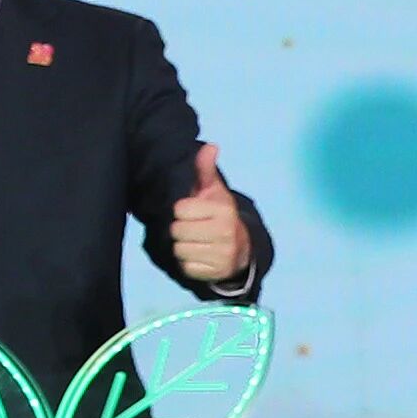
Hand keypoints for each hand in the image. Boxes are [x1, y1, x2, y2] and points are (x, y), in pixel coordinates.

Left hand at [168, 143, 252, 287]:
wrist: (239, 247)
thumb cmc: (217, 215)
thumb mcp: (213, 191)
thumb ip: (205, 169)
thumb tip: (210, 146)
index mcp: (223, 209)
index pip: (180, 209)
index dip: (181, 210)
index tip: (192, 211)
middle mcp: (226, 231)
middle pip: (177, 230)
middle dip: (180, 229)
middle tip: (193, 227)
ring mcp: (223, 254)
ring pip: (179, 249)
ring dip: (182, 246)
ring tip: (196, 241)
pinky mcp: (216, 271)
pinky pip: (186, 267)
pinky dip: (188, 262)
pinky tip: (199, 255)